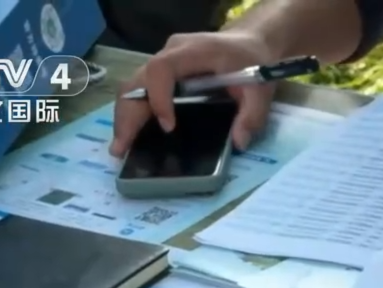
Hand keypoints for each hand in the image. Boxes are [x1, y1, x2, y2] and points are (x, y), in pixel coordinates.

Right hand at [111, 31, 280, 155]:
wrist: (249, 44)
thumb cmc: (253, 63)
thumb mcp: (261, 88)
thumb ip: (252, 114)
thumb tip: (239, 142)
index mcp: (193, 51)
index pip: (161, 68)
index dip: (158, 96)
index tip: (168, 126)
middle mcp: (171, 53)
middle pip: (137, 80)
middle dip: (128, 115)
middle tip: (122, 148)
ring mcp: (164, 62)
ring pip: (133, 86)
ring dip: (125, 117)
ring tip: (121, 148)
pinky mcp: (163, 74)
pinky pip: (141, 91)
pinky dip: (133, 113)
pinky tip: (131, 137)